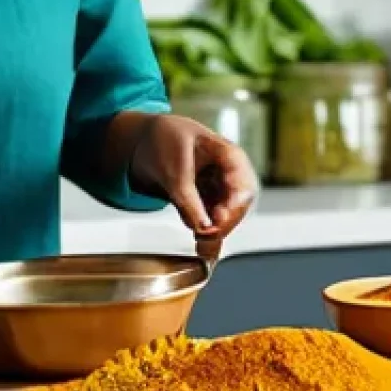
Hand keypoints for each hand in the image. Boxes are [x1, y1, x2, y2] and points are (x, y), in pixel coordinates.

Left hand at [129, 114, 258, 260]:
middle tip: (203, 236)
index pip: (243, 185)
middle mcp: (231, 176)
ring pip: (227, 218)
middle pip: (238, 206)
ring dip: (214, 232)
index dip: (234, 206)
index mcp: (230, 156)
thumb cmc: (164, 140)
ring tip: (201, 245)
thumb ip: (187, 198)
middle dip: (223, 223)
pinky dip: (207, 235)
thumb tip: (204, 229)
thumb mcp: (173, 167)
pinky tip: (203, 250)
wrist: (147, 139)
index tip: (218, 219)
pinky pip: (213, 223)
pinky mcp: (208, 204)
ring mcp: (220, 190)